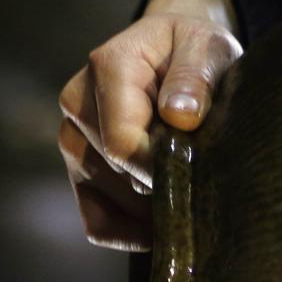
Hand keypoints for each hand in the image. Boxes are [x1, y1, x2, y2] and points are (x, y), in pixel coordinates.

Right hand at [59, 0, 241, 250]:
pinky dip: (133, 234)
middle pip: (118, 174)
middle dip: (164, 185)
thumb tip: (180, 115)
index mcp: (108, 68)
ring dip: (153, 209)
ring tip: (189, 187)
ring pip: (110, 203)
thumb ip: (194, 76)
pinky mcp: (79, 172)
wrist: (174, 53)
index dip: (161, 170)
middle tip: (203, 175)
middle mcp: (77, 104)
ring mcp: (72, 141)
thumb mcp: (208, 48)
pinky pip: (97, 224)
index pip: (122, 142)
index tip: (198, 172)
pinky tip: (165, 226)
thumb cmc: (195, 52)